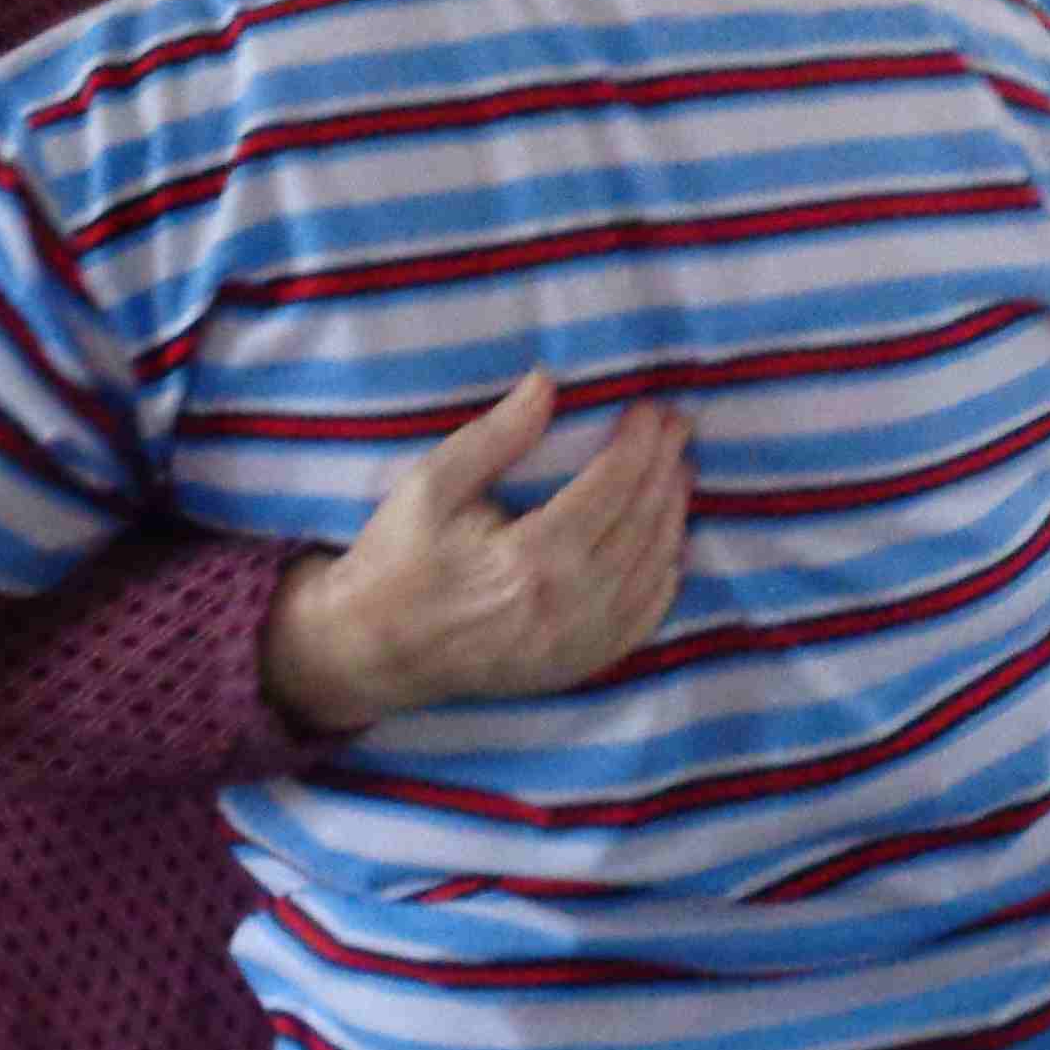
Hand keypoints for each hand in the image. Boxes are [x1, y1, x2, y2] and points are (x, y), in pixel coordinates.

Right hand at [261, 368, 692, 736]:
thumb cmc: (397, 558)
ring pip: (651, 572)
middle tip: (677, 427)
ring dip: (672, 516)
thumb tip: (547, 382)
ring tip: (678, 471)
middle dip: (665, 468)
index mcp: (529, 559)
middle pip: (640, 525)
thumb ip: (496, 435)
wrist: (371, 649)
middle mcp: (563, 607)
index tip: (651, 409)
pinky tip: (670, 545)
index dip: (639, 443)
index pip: (610, 489)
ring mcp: (573, 645)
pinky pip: (641, 622)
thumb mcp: (432, 484)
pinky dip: (665, 578)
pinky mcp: (573, 667)